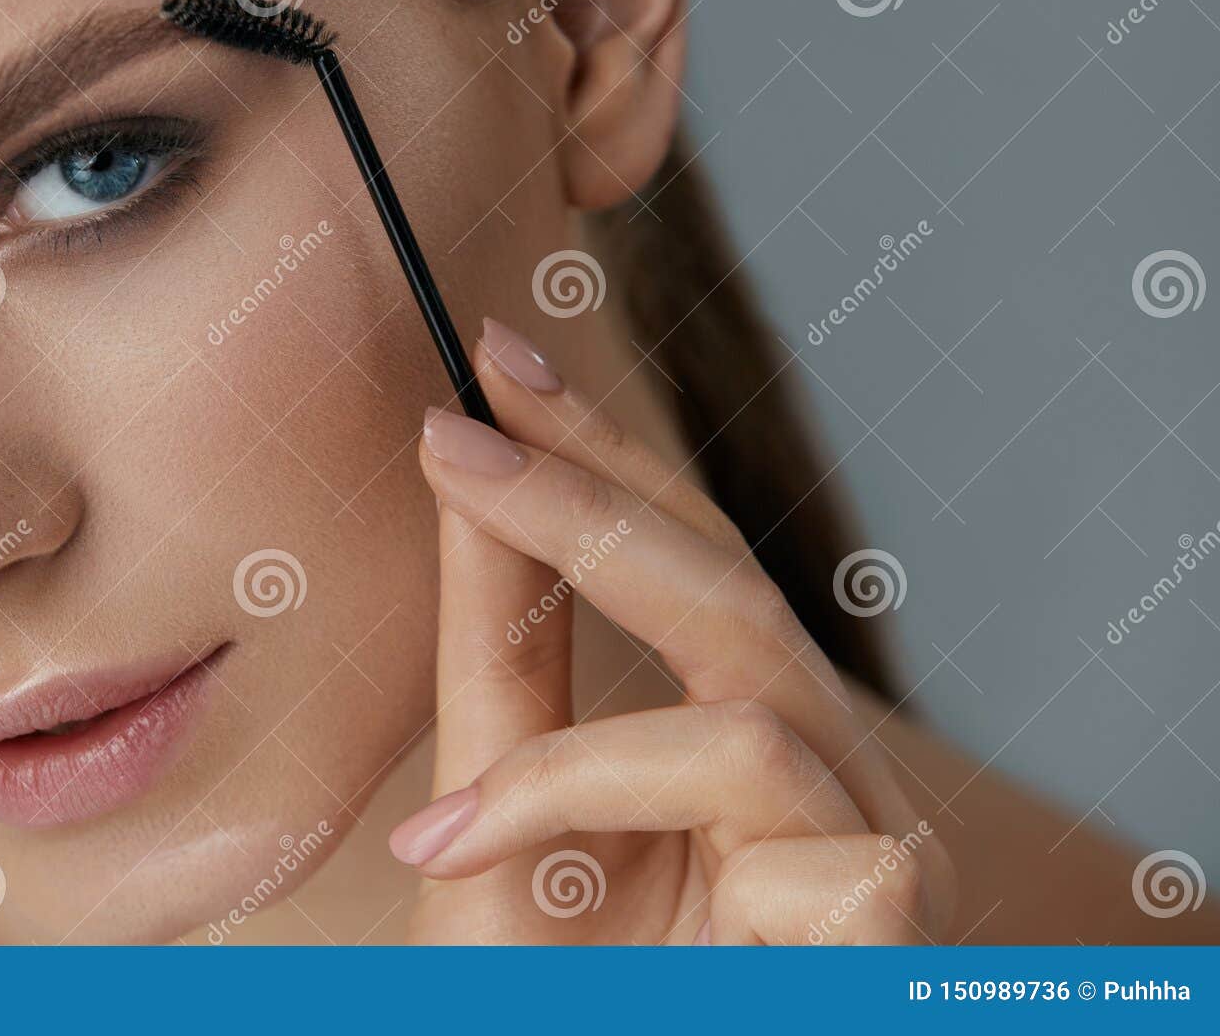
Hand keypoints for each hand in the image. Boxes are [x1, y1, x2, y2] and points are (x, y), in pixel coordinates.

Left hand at [392, 318, 954, 944]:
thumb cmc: (551, 990)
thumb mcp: (498, 812)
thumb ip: (499, 652)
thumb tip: (464, 479)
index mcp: (739, 738)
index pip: (681, 559)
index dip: (600, 450)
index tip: (502, 356)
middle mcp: (824, 769)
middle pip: (731, 584)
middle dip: (596, 489)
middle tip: (466, 415)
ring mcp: (870, 839)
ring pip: (744, 690)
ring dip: (568, 732)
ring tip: (444, 815)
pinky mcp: (885, 911)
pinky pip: (743, 789)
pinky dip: (589, 800)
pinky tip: (474, 862)